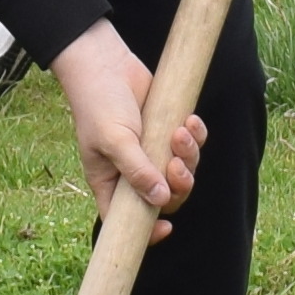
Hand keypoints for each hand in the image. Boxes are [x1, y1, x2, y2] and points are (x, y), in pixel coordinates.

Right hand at [55, 21, 204, 226]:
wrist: (106, 63)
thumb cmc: (100, 104)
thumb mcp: (114, 140)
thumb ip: (136, 171)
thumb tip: (160, 200)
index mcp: (111, 182)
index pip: (129, 220)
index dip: (148, 231)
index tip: (167, 228)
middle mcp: (133, 171)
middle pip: (167, 197)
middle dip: (179, 184)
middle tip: (176, 165)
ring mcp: (153, 152)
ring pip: (183, 170)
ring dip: (189, 155)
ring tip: (181, 132)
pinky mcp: (167, 131)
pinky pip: (191, 145)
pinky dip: (195, 136)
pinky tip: (189, 120)